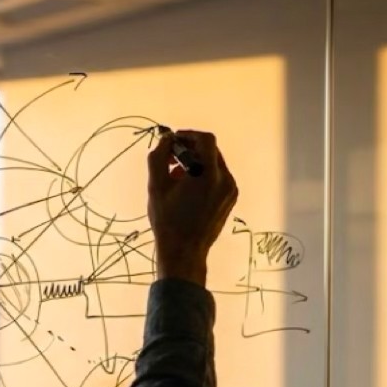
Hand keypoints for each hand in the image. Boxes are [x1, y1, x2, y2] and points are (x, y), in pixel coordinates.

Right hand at [146, 130, 237, 286]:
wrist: (184, 252)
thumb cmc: (167, 220)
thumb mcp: (155, 187)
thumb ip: (158, 157)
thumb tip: (165, 139)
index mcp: (208, 174)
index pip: (205, 139)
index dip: (188, 135)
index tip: (173, 141)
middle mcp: (225, 180)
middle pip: (210, 150)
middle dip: (190, 150)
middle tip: (170, 159)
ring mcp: (230, 190)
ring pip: (214, 164)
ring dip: (195, 163)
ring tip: (175, 177)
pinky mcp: (230, 199)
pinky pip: (218, 178)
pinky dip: (203, 176)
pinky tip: (186, 190)